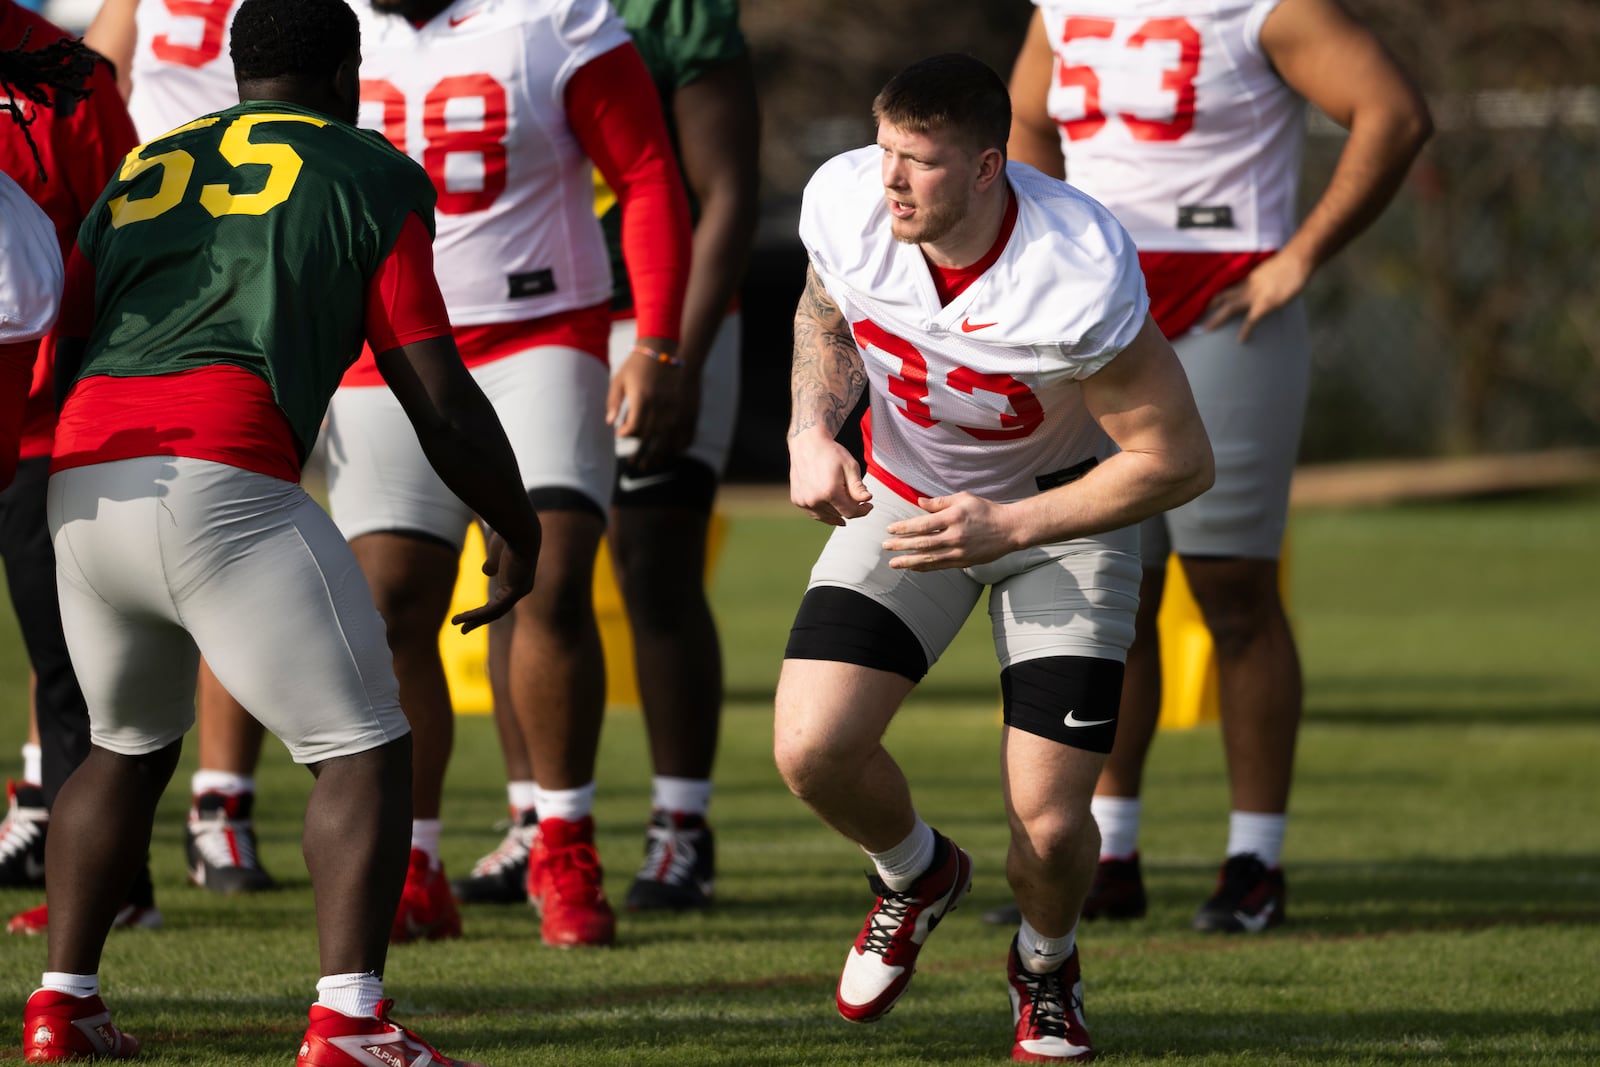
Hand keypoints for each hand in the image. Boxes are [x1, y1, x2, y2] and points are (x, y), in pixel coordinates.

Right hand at [450, 529, 536, 633]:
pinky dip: (477, 614)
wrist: (519, 531)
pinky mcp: (515, 591)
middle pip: (497, 611)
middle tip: (463, 629)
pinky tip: (463, 618)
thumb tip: (488, 572)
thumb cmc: (509, 537)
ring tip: (458, 626)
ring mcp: (520, 591)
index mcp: (517, 581)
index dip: (483, 609)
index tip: (469, 615)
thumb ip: (494, 563)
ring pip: (494, 612)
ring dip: (474, 620)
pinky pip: (494, 608)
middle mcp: (521, 589)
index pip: (499, 600)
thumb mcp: (497, 553)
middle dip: (478, 620)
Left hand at [607, 338, 697, 471]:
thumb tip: (609, 423)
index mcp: (642, 399)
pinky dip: (677, 445)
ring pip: (666, 439)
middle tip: (634, 463)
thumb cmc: (638, 364)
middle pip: (649, 438)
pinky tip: (671, 451)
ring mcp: (675, 408)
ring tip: (651, 465)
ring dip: (658, 455)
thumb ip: (613, 402)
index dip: (624, 433)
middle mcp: (660, 406)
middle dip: (640, 452)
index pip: (632, 428)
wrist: (665, 348)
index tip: (620, 433)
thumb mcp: (619, 379)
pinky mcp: (686, 408)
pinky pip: (683, 433)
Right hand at [788, 429, 872, 525]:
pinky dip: (825, 510)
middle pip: (839, 514)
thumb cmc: (831, 453)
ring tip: (840, 493)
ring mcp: (804, 502)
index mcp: (829, 492)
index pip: (850, 513)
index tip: (869, 505)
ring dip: (837, 509)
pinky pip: (815, 513)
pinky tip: (830, 502)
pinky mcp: (797, 500)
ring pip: (828, 515)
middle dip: (850, 506)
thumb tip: (867, 499)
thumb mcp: (850, 467)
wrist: (807, 443)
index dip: (862, 511)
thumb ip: (858, 487)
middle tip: (853, 491)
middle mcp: (814, 500)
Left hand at [883, 492, 1016, 570]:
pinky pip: (940, 566)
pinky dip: (924, 567)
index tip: (890, 529)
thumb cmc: (985, 510)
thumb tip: (918, 502)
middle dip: (901, 546)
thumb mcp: (963, 499)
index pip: (923, 524)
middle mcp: (955, 536)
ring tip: (893, 563)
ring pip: (929, 558)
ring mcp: (959, 551)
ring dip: (909, 561)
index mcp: (953, 517)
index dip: (904, 527)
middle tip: (885, 546)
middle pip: (922, 543)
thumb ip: (940, 502)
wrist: (1009, 529)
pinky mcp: (964, 562)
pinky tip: (913, 567)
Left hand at [1201, 250, 1312, 341]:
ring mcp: (1254, 295)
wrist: (1297, 260)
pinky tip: (1241, 340)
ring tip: (1206, 329)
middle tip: (1196, 314)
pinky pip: (1252, 319)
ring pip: (1230, 307)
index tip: (1203, 300)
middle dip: (1209, 306)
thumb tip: (1262, 285)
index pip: (1227, 287)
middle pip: (1223, 297)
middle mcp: (1247, 286)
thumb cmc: (1288, 263)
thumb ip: (1262, 279)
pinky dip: (1246, 330)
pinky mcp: (1265, 303)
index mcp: (1248, 278)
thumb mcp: (1270, 270)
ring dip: (1218, 319)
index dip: (1215, 294)